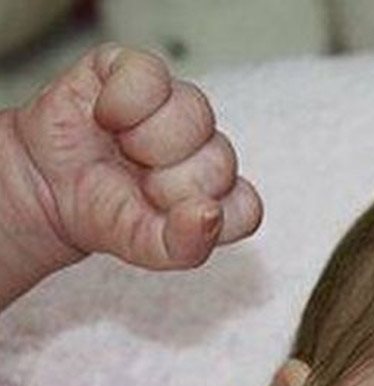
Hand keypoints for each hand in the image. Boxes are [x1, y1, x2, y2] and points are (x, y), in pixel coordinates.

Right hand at [11, 44, 261, 269]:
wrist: (48, 187)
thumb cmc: (106, 214)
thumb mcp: (145, 247)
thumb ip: (185, 244)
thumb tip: (209, 214)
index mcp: (220, 194)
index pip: (246, 208)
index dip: (206, 216)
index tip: (167, 217)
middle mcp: (208, 148)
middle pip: (221, 162)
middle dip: (169, 183)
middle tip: (138, 185)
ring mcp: (179, 106)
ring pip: (196, 114)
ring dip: (147, 142)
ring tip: (124, 150)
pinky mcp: (142, 72)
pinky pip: (151, 77)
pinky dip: (122, 103)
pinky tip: (107, 118)